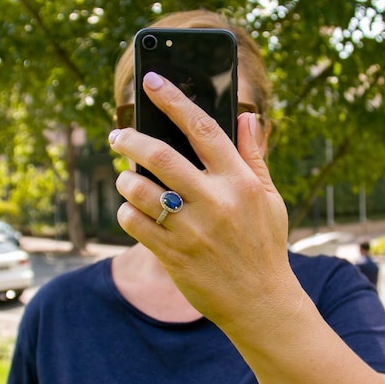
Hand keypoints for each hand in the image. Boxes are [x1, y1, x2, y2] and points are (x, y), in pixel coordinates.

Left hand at [108, 72, 296, 329]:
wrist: (260, 302)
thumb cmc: (264, 244)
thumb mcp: (268, 198)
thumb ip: (253, 155)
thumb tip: (247, 115)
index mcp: (240, 181)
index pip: (203, 127)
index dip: (174, 99)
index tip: (152, 81)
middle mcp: (215, 202)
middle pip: (160, 155)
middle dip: (130, 138)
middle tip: (117, 134)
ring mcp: (192, 230)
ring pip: (139, 190)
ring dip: (125, 179)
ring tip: (126, 177)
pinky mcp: (173, 255)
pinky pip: (133, 223)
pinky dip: (125, 211)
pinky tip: (131, 210)